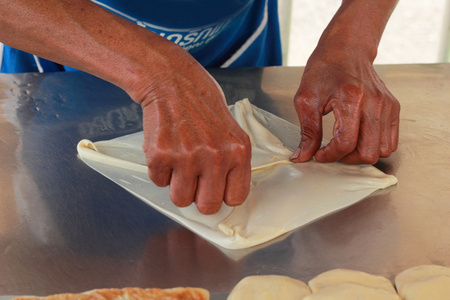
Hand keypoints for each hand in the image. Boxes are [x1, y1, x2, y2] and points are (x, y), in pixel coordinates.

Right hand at [138, 44, 250, 213]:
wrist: (170, 80)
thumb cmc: (201, 104)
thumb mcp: (230, 131)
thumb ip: (231, 162)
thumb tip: (224, 194)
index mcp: (238, 152)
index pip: (235, 198)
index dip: (221, 195)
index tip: (214, 188)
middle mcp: (216, 157)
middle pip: (207, 206)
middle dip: (198, 196)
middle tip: (192, 178)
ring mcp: (187, 158)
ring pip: (180, 199)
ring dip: (176, 184)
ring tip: (178, 160)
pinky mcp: (160, 155)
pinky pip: (158, 182)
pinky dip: (159, 169)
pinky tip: (165, 147)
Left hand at [291, 51, 399, 164]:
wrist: (346, 50)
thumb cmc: (324, 70)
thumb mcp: (306, 99)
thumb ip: (307, 131)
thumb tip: (302, 156)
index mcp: (351, 99)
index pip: (346, 143)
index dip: (330, 155)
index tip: (319, 154)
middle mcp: (375, 103)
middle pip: (369, 152)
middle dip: (347, 158)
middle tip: (332, 151)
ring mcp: (387, 106)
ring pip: (382, 150)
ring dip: (361, 154)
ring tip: (345, 145)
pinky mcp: (393, 108)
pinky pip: (390, 141)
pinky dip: (374, 146)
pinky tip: (358, 138)